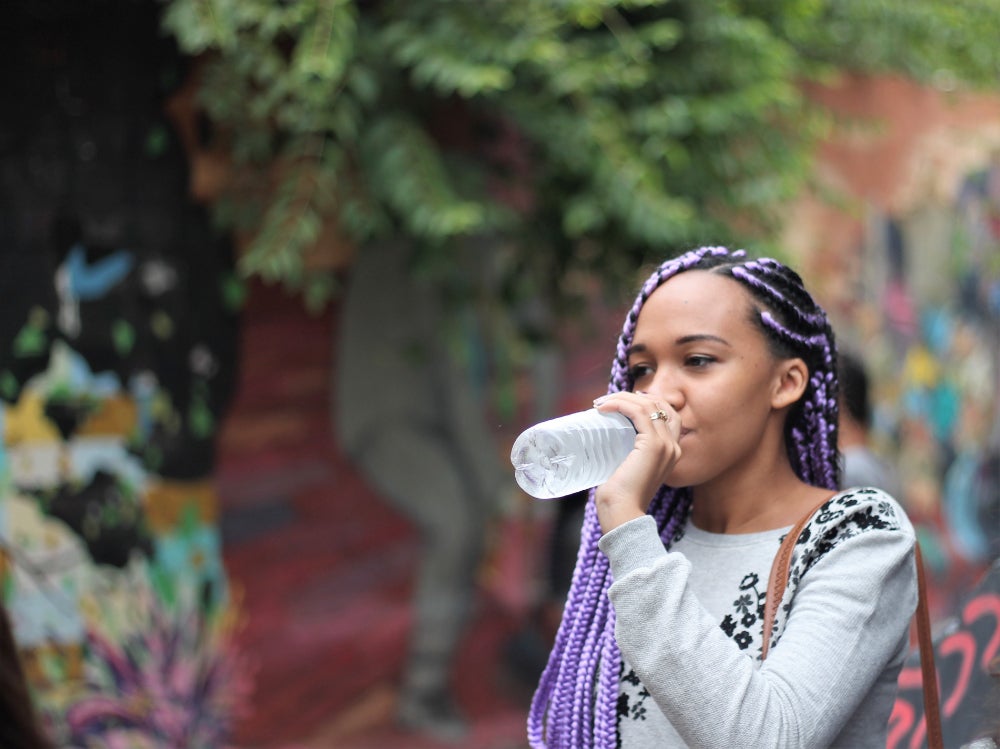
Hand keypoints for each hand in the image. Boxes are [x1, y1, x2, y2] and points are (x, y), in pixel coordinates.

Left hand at [592, 392, 681, 533]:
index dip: (646, 402)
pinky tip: (604, 408)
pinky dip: (620, 404)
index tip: (620, 402)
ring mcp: (666, 445)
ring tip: (601, 402)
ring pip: (649, 405)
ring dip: (623, 398)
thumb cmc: (619, 497)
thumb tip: (604, 441)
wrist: (622, 513)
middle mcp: (674, 447)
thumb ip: (626, 455)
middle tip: (606, 400)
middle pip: (660, 405)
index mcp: (671, 453)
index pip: (667, 415)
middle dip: (633, 396)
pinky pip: (639, 412)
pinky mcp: (653, 445)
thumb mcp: (627, 469)